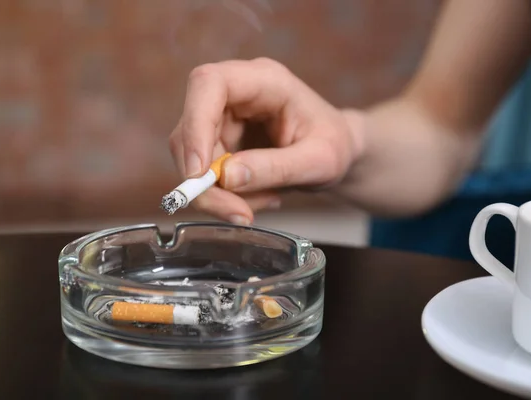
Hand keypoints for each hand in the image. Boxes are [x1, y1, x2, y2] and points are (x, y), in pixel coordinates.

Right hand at [169, 58, 362, 224]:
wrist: (339, 152)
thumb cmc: (335, 145)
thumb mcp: (319, 162)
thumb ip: (277, 167)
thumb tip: (227, 177)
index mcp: (264, 80)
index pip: (209, 83)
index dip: (194, 124)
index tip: (199, 172)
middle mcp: (236, 94)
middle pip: (191, 129)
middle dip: (206, 180)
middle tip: (237, 214)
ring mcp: (224, 118)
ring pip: (192, 158)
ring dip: (220, 194)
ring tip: (268, 201)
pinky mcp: (220, 142)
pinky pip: (206, 175)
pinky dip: (228, 196)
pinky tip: (263, 197)